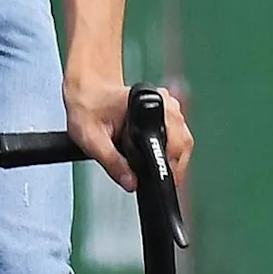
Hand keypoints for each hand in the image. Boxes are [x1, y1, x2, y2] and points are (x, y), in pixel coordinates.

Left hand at [64, 74, 191, 190]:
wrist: (88, 91)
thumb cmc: (88, 108)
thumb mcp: (92, 139)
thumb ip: (112, 162)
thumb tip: (131, 182)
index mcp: (146, 106)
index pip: (173, 139)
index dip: (169, 163)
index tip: (164, 178)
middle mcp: (162, 102)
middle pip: (184, 141)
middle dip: (173, 164)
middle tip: (158, 178)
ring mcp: (167, 106)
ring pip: (184, 139)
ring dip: (173, 157)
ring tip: (155, 167)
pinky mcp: (167, 112)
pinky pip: (178, 134)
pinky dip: (170, 149)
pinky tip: (154, 153)